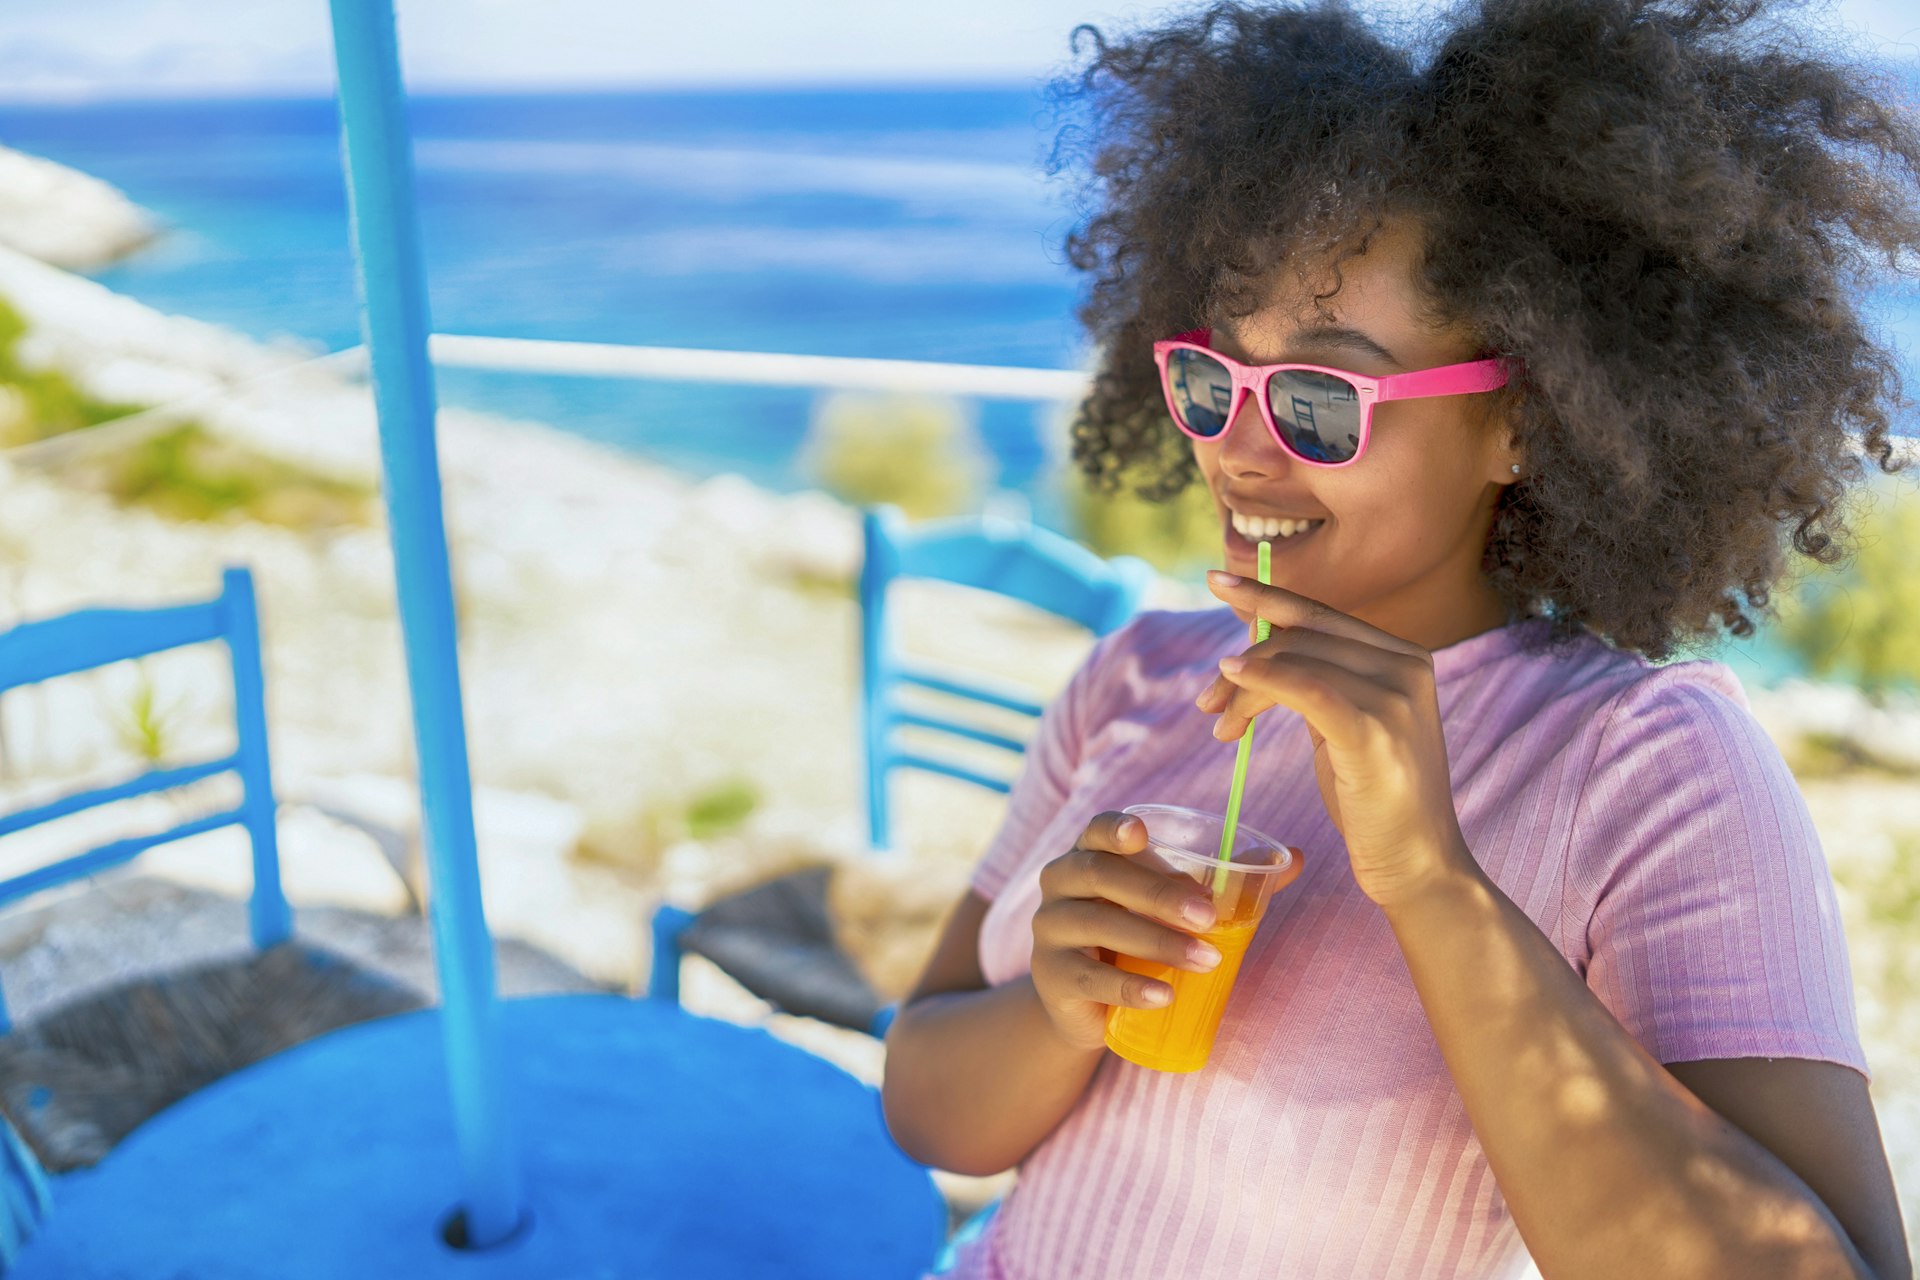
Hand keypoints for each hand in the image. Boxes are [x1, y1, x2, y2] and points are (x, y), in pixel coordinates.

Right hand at [1029, 811, 1226, 1050]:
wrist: (1087, 1005)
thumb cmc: (1136, 939)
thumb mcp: (1171, 907)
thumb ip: (1227, 881)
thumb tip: (1295, 858)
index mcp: (1088, 855)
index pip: (1094, 831)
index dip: (1114, 828)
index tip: (1142, 834)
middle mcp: (1060, 884)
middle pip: (1100, 874)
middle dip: (1157, 893)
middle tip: (1208, 916)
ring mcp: (1049, 932)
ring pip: (1099, 925)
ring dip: (1157, 942)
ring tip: (1206, 959)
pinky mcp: (1052, 978)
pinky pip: (1090, 978)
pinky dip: (1131, 987)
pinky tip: (1165, 995)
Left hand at [1193, 572, 1474, 908]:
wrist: (1418, 865)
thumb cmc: (1375, 800)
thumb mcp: (1345, 725)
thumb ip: (1316, 680)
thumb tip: (1258, 640)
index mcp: (1403, 657)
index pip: (1320, 614)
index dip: (1265, 595)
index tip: (1216, 582)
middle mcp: (1406, 665)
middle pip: (1301, 633)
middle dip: (1241, 657)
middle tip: (1205, 698)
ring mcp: (1394, 696)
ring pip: (1292, 660)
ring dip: (1239, 688)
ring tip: (1220, 725)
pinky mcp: (1374, 730)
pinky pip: (1303, 688)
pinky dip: (1260, 682)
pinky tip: (1232, 687)